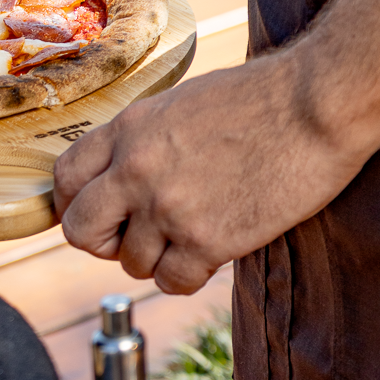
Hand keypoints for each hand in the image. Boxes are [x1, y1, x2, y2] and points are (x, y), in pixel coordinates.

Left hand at [52, 55, 363, 293]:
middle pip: (80, 231)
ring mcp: (169, 207)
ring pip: (130, 264)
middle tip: (134, 238)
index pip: (63, 179)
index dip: (73, 204)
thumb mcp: (180, 104)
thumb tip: (119, 174)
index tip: (96, 214)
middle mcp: (136, 169)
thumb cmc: (260, 98)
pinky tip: (210, 255)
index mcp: (127, 129)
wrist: (316, 105)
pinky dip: (187, 277)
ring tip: (190, 237)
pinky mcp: (209, 240)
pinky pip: (172, 282)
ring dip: (156, 259)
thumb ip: (142, 140)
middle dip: (103, 242)